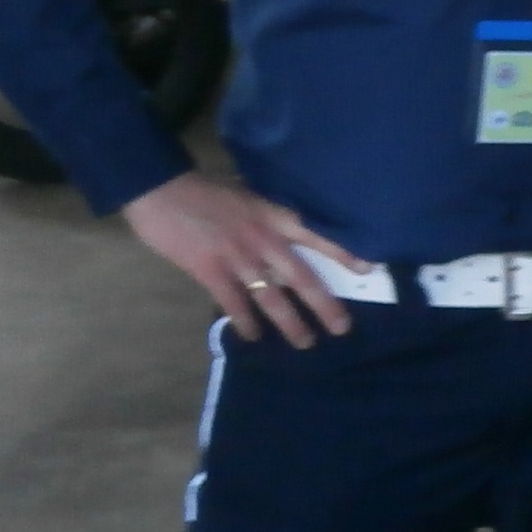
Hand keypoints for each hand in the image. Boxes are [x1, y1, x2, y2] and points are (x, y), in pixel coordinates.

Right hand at [120, 171, 367, 348]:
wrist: (162, 189)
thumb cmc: (206, 189)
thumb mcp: (249, 195)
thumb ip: (268, 215)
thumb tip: (287, 230)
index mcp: (275, 215)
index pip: (319, 236)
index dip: (344, 253)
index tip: (369, 268)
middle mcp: (265, 239)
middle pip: (302, 277)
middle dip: (324, 304)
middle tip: (342, 328)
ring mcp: (239, 257)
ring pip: (272, 297)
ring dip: (290, 323)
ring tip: (305, 342)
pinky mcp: (210, 271)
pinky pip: (234, 303)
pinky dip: (245, 322)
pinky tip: (253, 337)